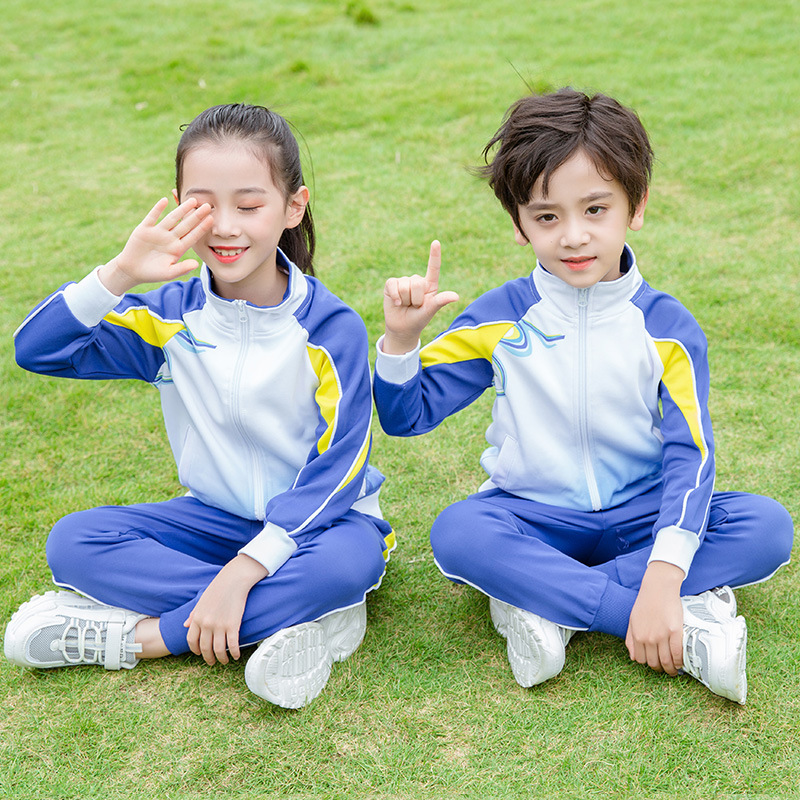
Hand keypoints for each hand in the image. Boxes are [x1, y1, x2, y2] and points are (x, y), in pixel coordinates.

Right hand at [98, 197, 212, 294]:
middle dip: (196, 216)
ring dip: (181, 209)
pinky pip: (152, 217)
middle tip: (208, 206)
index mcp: (178, 248)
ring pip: (172, 218)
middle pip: (185, 225)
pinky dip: (157, 209)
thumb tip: (196, 264)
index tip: (211, 219)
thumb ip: (182, 268)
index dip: (201, 228)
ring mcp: (158, 232)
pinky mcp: (144, 229)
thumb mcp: (168, 273)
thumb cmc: (153, 273)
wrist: (132, 270)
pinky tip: (164, 200)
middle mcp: (170, 238)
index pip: (192, 236)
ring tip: (192, 200)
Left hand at [184, 554, 267, 665]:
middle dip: (208, 658)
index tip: (200, 654)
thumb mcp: (201, 600)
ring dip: (221, 659)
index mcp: (197, 618)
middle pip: (205, 648)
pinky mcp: (233, 625)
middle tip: (212, 662)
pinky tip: (236, 656)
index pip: (192, 640)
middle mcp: (206, 624)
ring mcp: (220, 626)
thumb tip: (185, 625)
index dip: (195, 650)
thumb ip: (193, 614)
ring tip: (224, 661)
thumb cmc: (218, 588)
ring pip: (218, 649)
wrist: (234, 579)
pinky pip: (232, 644)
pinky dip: (234, 653)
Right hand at [382, 240, 458, 354]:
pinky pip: (393, 285)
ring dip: (405, 300)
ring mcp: (404, 281)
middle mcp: (417, 280)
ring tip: (406, 305)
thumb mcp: (430, 310)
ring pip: (405, 286)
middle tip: (415, 306)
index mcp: (430, 285)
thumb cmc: (419, 319)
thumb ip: (440, 301)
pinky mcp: (391, 284)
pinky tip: (397, 303)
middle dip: (416, 299)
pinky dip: (395, 296)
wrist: (403, 328)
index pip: (433, 267)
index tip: (436, 243)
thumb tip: (456, 297)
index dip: (434, 255)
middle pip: (417, 283)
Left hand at [625, 561, 684, 675]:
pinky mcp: (675, 632)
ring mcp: (662, 636)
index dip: (649, 664)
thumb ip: (630, 639)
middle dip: (660, 669)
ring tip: (674, 669)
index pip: (641, 660)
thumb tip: (633, 657)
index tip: (655, 664)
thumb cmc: (645, 602)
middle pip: (654, 663)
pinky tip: (680, 663)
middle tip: (666, 669)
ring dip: (671, 669)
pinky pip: (678, 653)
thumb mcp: (632, 620)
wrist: (658, 587)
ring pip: (667, 661)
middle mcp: (648, 638)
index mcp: (637, 635)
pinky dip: (679, 662)